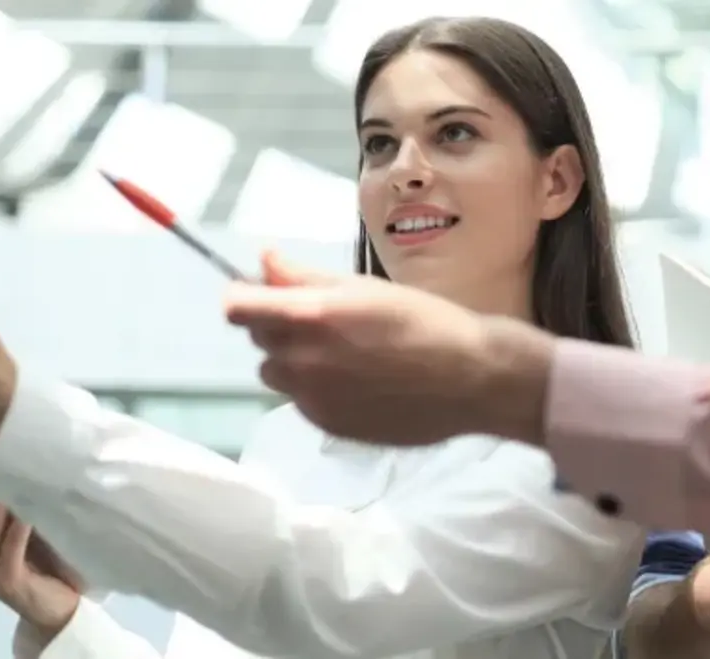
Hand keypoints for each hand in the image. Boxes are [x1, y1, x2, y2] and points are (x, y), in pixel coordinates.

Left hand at [222, 252, 553, 445]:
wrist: (472, 379)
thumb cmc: (425, 321)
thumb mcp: (365, 288)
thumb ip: (304, 277)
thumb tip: (262, 261)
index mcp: (311, 317)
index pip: (237, 308)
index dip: (245, 297)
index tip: (261, 294)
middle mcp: (302, 360)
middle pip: (259, 340)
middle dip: (279, 327)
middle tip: (327, 322)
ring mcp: (313, 399)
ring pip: (277, 374)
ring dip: (295, 361)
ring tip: (344, 356)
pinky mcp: (327, 426)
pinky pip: (302, 401)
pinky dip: (318, 390)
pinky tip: (359, 383)